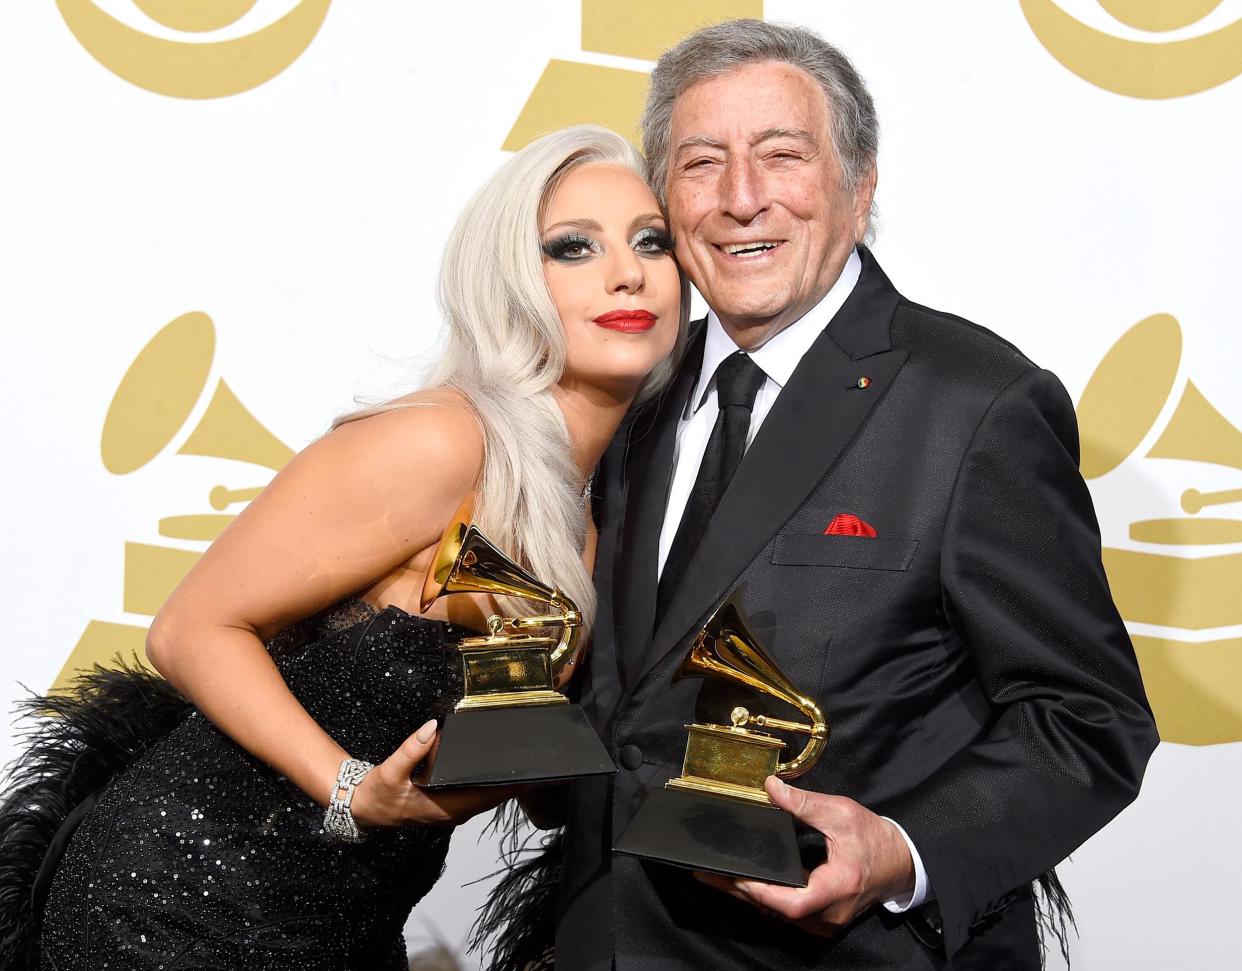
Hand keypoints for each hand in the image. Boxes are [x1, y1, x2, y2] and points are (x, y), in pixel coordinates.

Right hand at [349, 719, 516, 826]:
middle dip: (514, 783)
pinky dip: (490, 785)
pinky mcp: (448, 806)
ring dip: (504, 784)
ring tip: (525, 764)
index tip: (532, 774)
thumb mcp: (389, 770)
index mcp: (445, 807)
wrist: (363, 809)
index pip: (487, 796)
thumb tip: (432, 727)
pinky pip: (476, 796)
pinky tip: (496, 770)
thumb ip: (410, 749)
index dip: (510, 786)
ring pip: (486, 798)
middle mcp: (453, 813)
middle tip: (538, 763)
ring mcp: (451, 811)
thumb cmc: (377, 793)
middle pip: (493, 797)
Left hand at [696, 776, 914, 935]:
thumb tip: (771, 787)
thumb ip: (804, 803)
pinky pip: (788, 912)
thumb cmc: (875, 838)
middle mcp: (829, 913)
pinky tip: (746, 884)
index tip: (733, 877)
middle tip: (707, 875)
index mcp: (836, 888)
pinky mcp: (823, 918)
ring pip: (780, 914)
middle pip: (777, 910)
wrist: (901, 862)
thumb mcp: (841, 813)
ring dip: (749, 896)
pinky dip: (766, 898)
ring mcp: (826, 921)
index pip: (791, 902)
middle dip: (740, 892)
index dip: (760, 892)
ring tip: (717, 878)